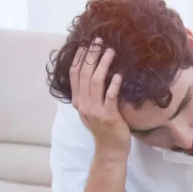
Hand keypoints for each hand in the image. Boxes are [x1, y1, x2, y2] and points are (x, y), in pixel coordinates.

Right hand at [69, 38, 129, 156]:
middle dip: (91, 56)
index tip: (85, 44)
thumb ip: (88, 94)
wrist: (110, 149)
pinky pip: (110, 96)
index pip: (74, 75)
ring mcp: (95, 110)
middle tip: (99, 42)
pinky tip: (118, 75)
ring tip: (110, 52)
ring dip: (102, 65)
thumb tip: (93, 73)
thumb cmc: (104, 129)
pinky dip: (113, 84)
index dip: (79, 58)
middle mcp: (83, 104)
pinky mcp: (108, 116)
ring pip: (95, 82)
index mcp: (77, 101)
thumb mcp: (90, 110)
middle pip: (84, 74)